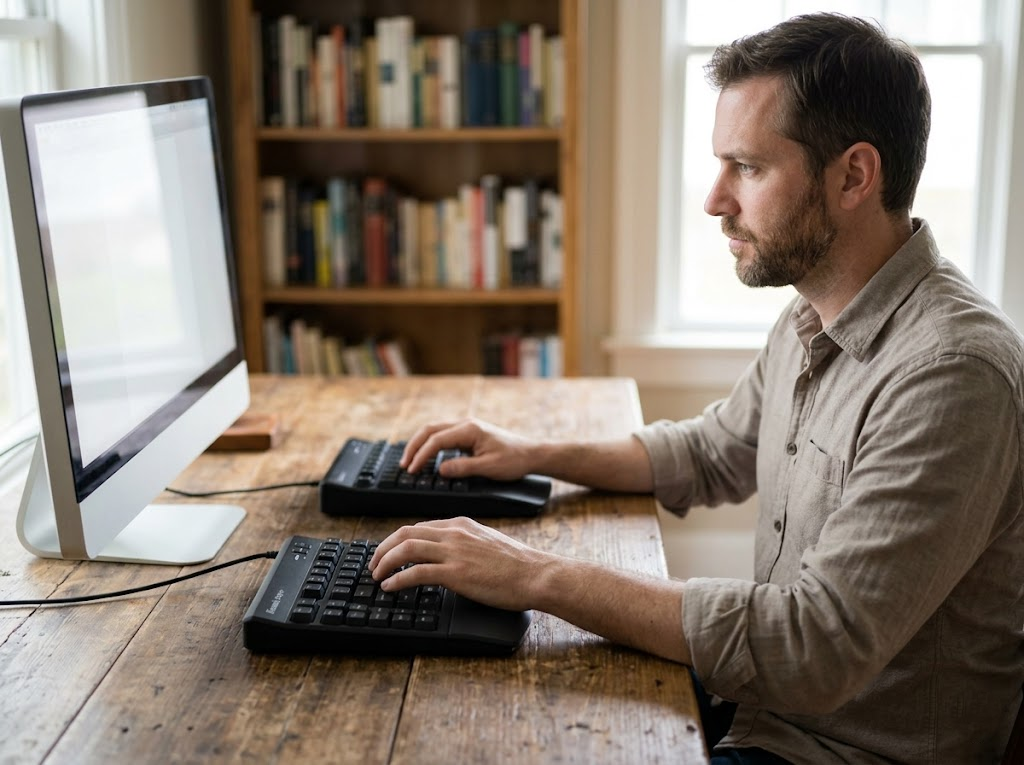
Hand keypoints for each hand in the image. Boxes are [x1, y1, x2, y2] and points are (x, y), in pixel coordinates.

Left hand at [368, 517, 547, 611]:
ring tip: (376, 576)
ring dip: (384, 562)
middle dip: (383, 548)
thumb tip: (449, 557)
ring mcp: (454, 552)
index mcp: (461, 525)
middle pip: (405, 533)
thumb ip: (465, 544)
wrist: (536, 574)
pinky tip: (390, 587)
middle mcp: (454, 533)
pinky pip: (416, 572)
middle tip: (374, 564)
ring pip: (406, 548)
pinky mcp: (456, 573)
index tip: (389, 553)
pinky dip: (397, 579)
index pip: (419, 527)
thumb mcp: (487, 543)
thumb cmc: (518, 565)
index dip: (398, 540)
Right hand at [399, 418, 536, 479]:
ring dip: (421, 444)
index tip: (412, 470)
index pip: (437, 440)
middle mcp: (466, 424)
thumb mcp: (489, 468)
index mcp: (469, 429)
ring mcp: (467, 427)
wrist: (531, 454)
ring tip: (410, 461)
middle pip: (430, 430)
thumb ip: (463, 468)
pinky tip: (426, 457)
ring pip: (435, 431)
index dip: (421, 455)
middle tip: (404, 465)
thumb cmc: (514, 460)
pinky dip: (430, 444)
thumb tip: (439, 470)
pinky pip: (443, 435)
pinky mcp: (469, 434)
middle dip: (414, 446)